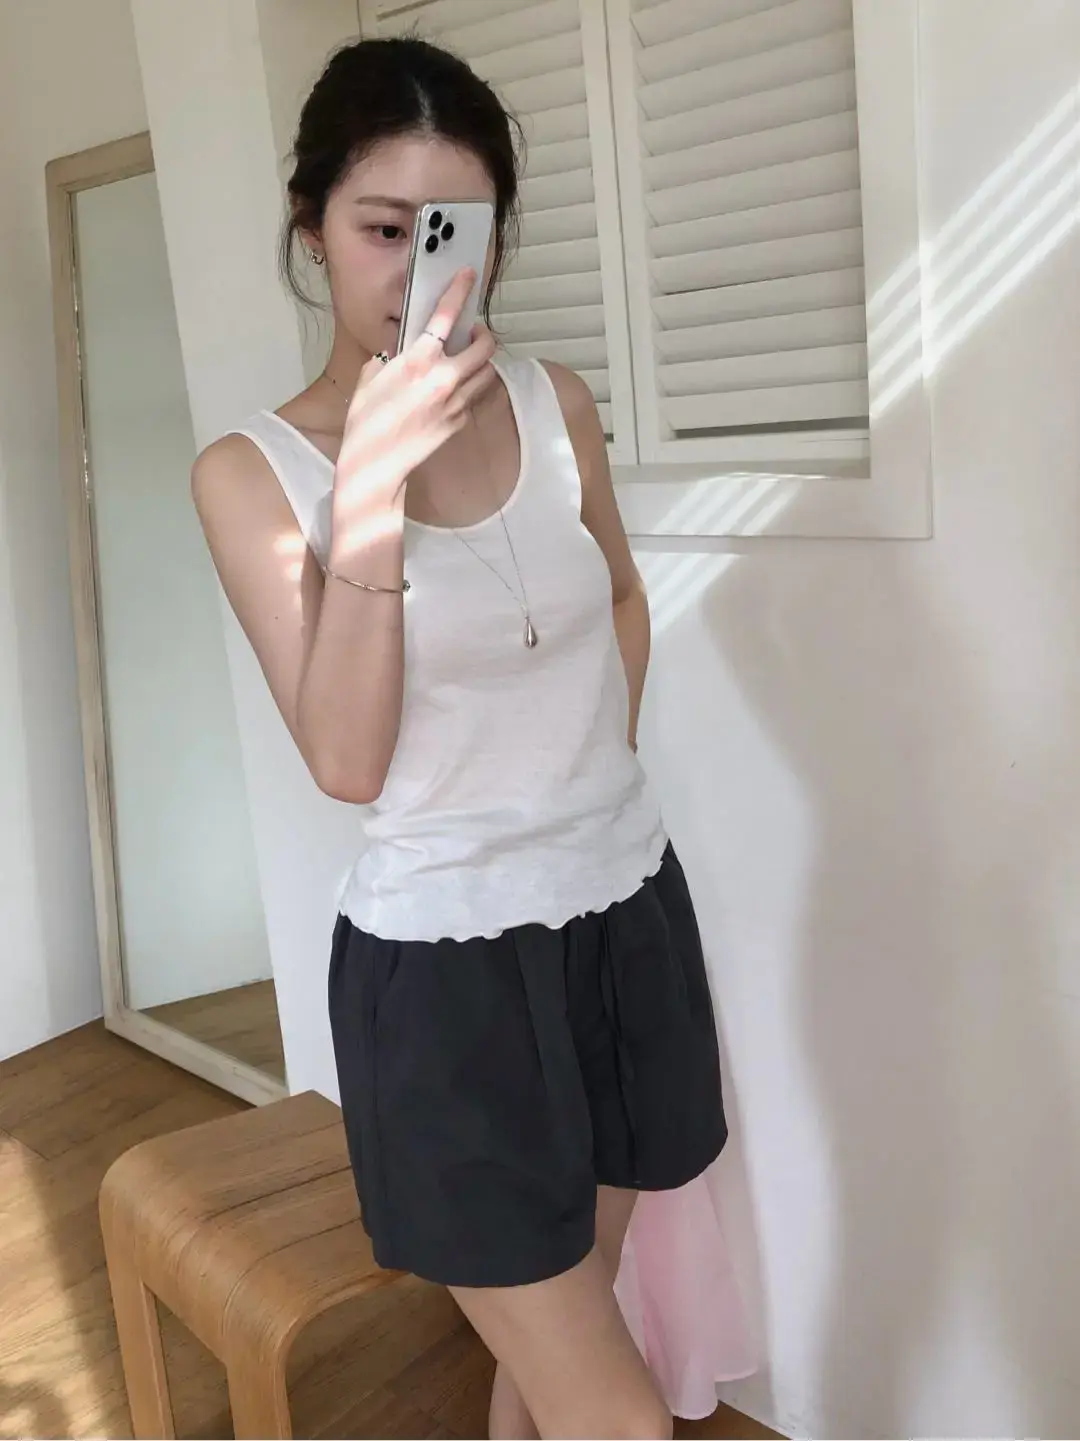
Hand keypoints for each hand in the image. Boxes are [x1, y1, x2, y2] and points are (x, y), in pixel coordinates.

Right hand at [334, 268, 497, 509]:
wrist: (376, 466)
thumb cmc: (365, 424)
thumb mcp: (368, 382)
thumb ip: (385, 361)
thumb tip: (396, 355)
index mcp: (418, 361)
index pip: (446, 316)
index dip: (459, 291)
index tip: (468, 276)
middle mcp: (443, 379)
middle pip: (484, 346)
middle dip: (483, 334)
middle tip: (472, 332)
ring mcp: (455, 402)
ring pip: (487, 371)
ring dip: (481, 361)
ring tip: (466, 360)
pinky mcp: (459, 422)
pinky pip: (474, 397)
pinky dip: (469, 388)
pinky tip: (453, 390)